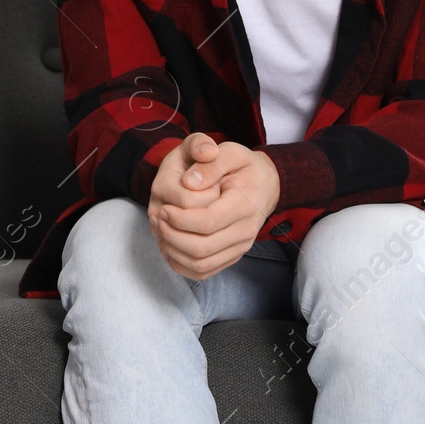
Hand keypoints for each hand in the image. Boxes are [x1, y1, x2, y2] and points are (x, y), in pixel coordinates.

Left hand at [147, 134, 280, 279]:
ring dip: (174, 252)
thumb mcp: (231, 152)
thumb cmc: (244, 166)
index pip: (207, 222)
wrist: (266, 184)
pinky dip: (181, 264)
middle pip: (202, 248)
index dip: (180, 218)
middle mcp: (244, 232)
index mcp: (244, 205)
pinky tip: (169, 246)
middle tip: (158, 218)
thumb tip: (189, 182)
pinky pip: (204, 271)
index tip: (164, 208)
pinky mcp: (232, 256)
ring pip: (201, 265)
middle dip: (172, 236)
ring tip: (161, 230)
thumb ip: (210, 164)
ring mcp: (239, 247)